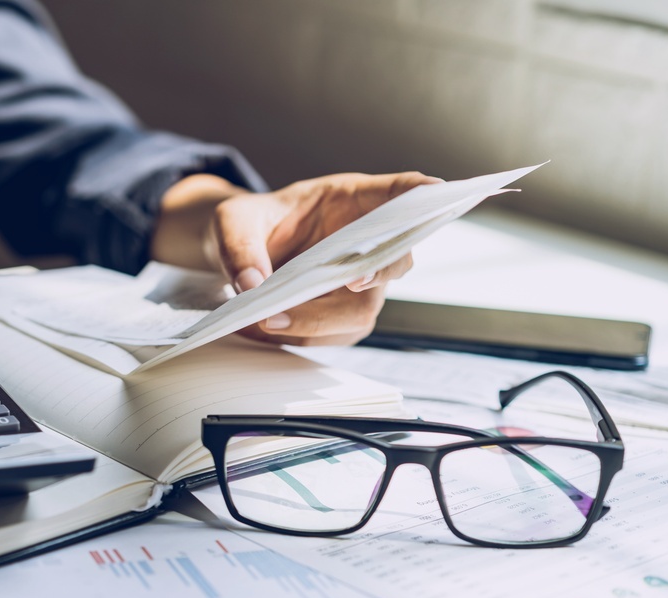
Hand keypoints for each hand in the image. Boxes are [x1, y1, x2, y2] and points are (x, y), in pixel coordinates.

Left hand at [152, 171, 439, 345]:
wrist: (237, 254)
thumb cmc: (247, 224)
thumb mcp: (231, 221)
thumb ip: (239, 245)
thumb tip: (253, 284)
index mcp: (352, 199)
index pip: (400, 192)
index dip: (422, 193)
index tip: (436, 191)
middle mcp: (366, 242)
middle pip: (393, 260)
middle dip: (374, 273)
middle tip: (349, 281)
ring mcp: (359, 281)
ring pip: (362, 309)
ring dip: (319, 320)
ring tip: (268, 319)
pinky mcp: (341, 314)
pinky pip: (335, 333)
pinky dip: (300, 335)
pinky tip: (264, 327)